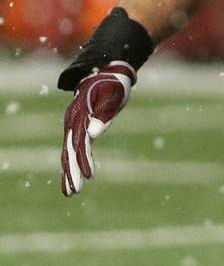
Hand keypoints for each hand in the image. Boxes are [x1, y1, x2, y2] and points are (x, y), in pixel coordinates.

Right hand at [60, 62, 135, 195]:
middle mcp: (72, 120)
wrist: (108, 73)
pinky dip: (72, 163)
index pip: (80, 142)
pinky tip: (73, 179)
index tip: (89, 176)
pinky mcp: (78, 128)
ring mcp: (73, 124)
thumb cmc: (114, 84)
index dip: (84, 159)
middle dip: (72, 172)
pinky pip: (72, 149)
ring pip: (68, 152)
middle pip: (70, 151)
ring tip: (71, 193)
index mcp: (80, 113)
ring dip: (69, 172)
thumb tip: (93, 135)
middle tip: (75, 192)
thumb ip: (104, 114)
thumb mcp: (113, 96)